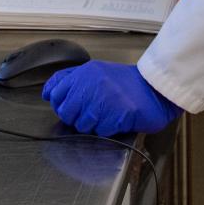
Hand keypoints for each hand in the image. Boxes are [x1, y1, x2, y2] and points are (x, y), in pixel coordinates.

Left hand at [42, 61, 181, 136]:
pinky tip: (117, 119)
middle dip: (75, 118)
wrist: (154, 89)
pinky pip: (100, 131)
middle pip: (65, 112)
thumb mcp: (97, 73)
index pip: (55, 91)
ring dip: (93, 125)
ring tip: (108, 114)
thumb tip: (49, 92)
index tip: (70, 107)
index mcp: (85, 73)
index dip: (59, 103)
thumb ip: (73, 80)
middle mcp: (90, 84)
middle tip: (91, 114)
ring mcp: (103, 100)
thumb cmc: (127, 84)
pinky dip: (108, 129)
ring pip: (81, 125)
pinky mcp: (115, 116)